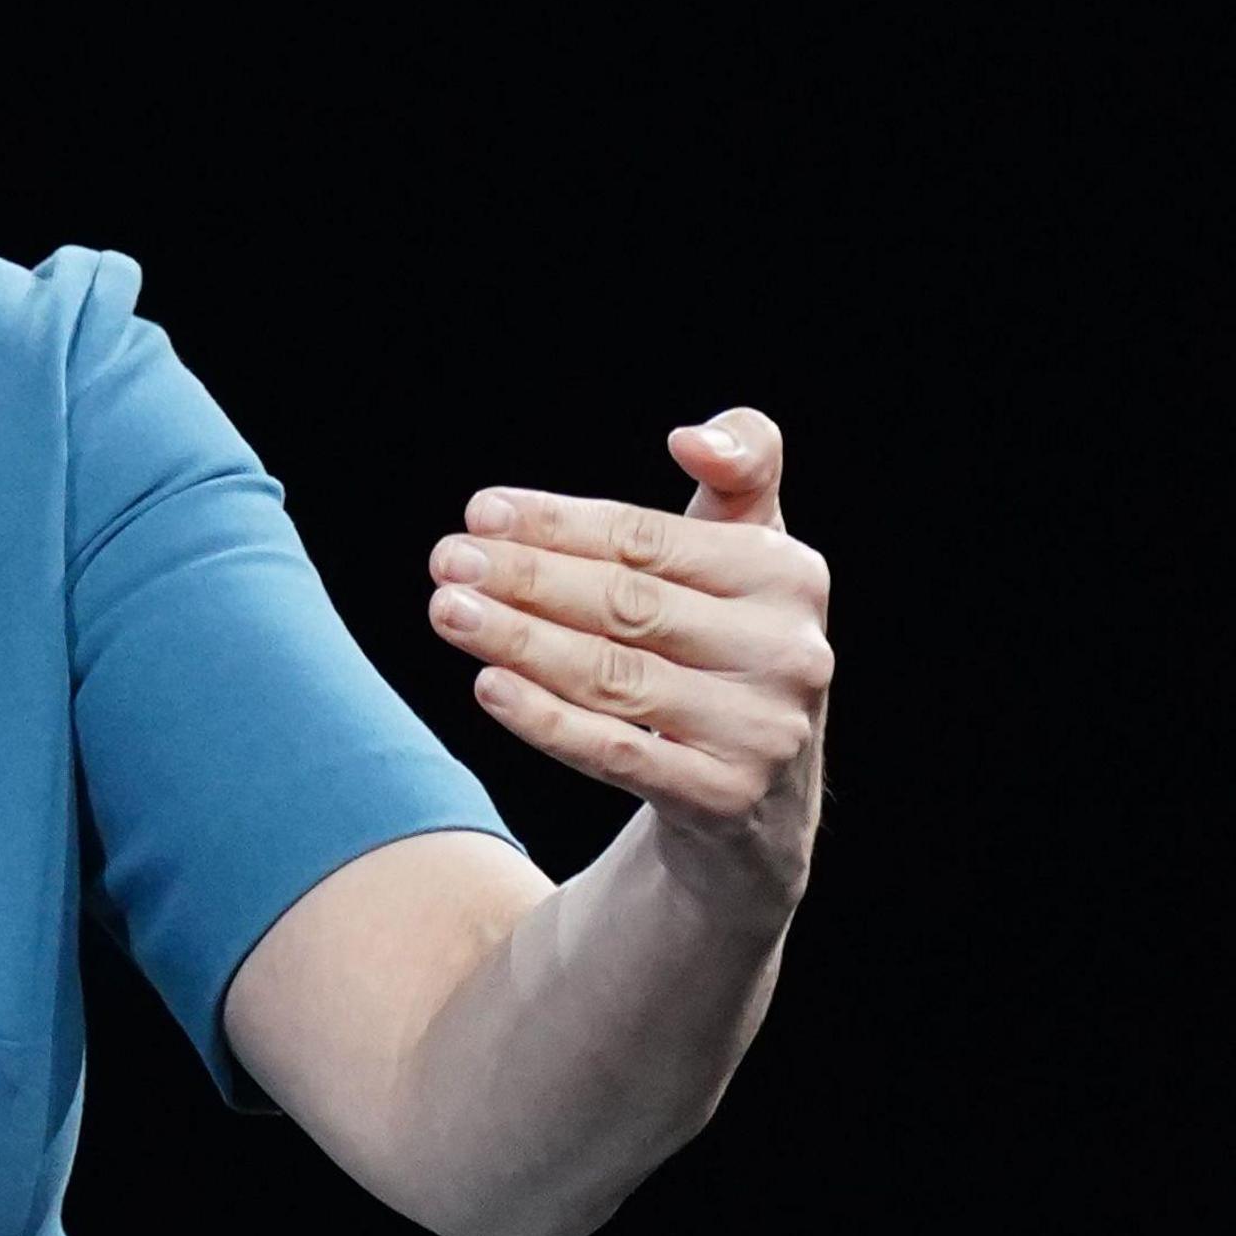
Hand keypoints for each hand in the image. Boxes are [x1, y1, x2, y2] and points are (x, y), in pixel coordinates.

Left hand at [426, 408, 831, 917]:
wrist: (754, 792)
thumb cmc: (726, 640)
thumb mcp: (747, 548)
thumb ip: (740, 465)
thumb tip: (691, 438)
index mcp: (789, 574)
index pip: (650, 540)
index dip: (559, 524)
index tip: (480, 512)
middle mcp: (788, 652)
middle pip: (627, 604)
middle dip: (526, 578)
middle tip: (446, 560)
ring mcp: (762, 730)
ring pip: (615, 676)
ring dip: (519, 639)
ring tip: (446, 610)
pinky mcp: (724, 796)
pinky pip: (617, 752)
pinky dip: (547, 719)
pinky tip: (487, 684)